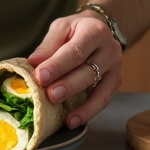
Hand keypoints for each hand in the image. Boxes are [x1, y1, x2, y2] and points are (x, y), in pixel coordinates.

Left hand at [28, 12, 122, 128]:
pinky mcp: (115, 82)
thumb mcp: (61, 28)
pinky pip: (103, 100)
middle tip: (50, 95)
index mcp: (94, 31)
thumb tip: (33, 62)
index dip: (57, 65)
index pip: (75, 50)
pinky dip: (88, 112)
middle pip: (88, 71)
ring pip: (98, 89)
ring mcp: (115, 67)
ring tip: (63, 116)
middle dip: (68, 85)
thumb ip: (48, 45)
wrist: (100, 29)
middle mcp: (109, 49)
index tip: (40, 76)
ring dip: (79, 103)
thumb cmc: (76, 30)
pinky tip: (73, 121)